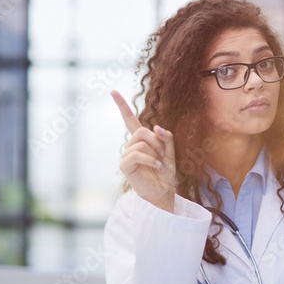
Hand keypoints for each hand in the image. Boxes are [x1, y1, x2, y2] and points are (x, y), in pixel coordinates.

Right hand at [111, 90, 175, 211]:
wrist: (163, 192)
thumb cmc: (165, 174)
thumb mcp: (170, 152)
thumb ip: (166, 138)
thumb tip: (156, 126)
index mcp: (141, 140)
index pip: (129, 119)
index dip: (122, 105)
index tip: (113, 91)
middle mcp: (131, 145)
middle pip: (142, 130)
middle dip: (157, 141)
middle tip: (163, 155)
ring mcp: (127, 155)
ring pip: (141, 142)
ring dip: (155, 152)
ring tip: (160, 164)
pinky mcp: (125, 165)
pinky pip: (137, 154)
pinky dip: (150, 159)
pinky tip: (157, 166)